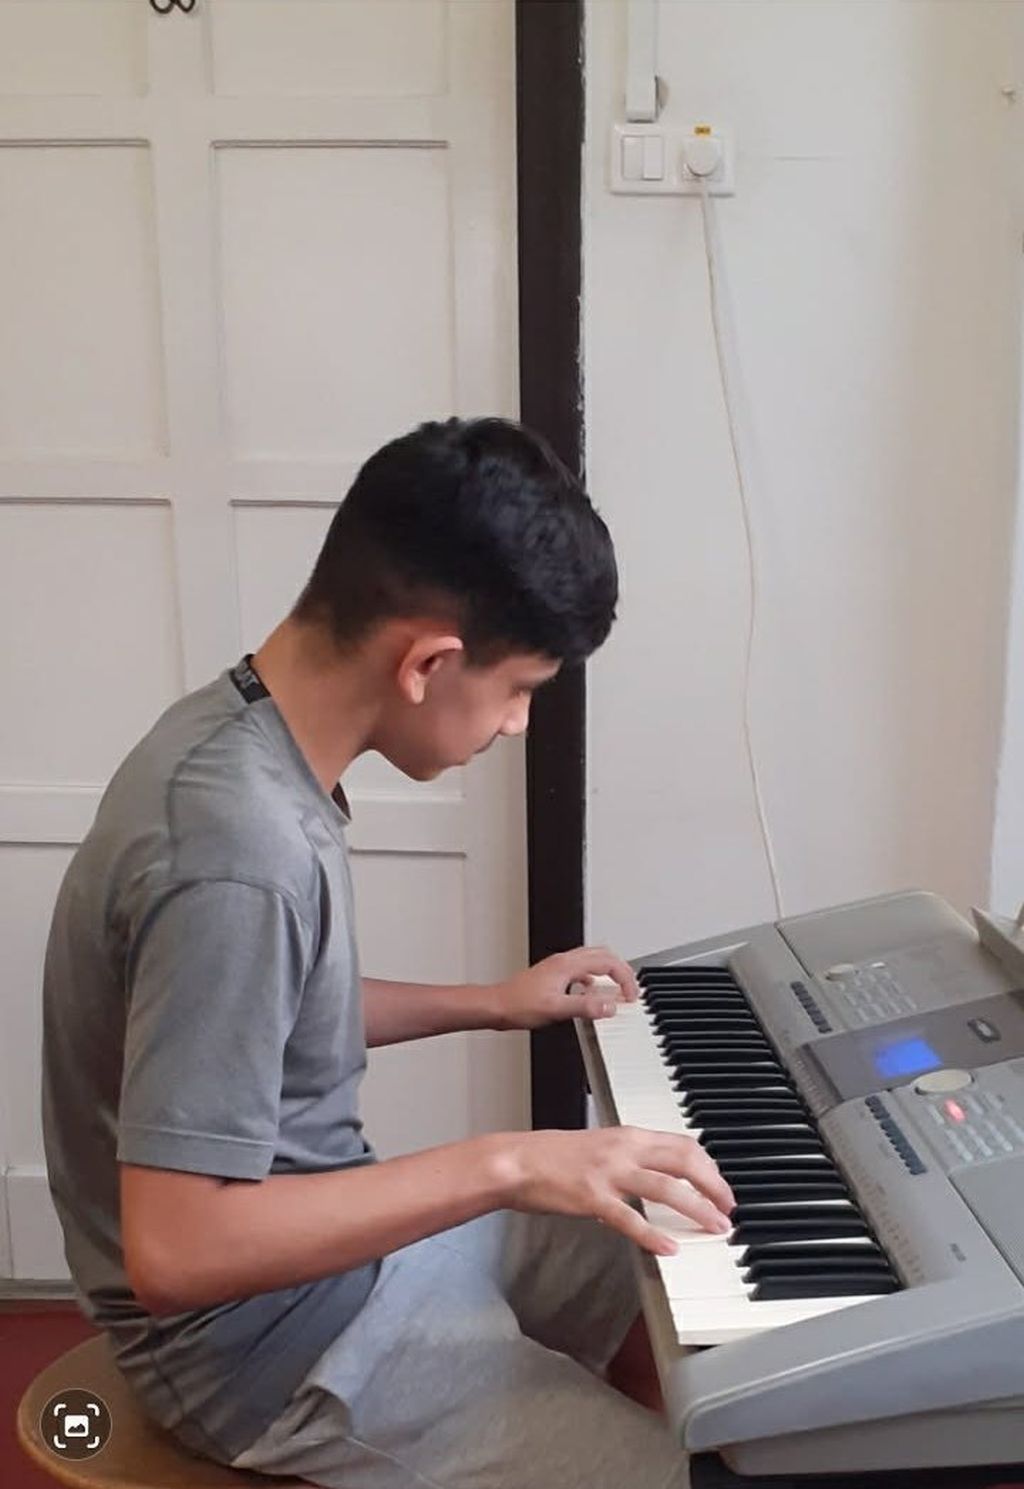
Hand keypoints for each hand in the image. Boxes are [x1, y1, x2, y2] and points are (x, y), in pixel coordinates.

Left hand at [492, 946, 638, 1030]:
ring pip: (592, 961)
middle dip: (621, 970)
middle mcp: (563, 962)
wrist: (496, 1006)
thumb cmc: (518, 1004)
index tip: (631, 994)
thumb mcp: (556, 1009)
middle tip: (630, 988)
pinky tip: (591, 995)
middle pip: (603, 955)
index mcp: (567, 965)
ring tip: (616, 990)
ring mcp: (558, 967)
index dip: (625, 977)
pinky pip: (581, 971)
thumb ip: (585, 1006)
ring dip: (608, 973)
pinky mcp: (553, 976)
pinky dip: (594, 979)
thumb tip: (609, 1005)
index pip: (607, 962)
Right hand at [497, 1127, 734, 1254]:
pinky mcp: (591, 1197)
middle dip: (713, 1185)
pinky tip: (668, 1249)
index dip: (709, 1167)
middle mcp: (623, 1149)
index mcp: (628, 1136)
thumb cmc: (553, 1156)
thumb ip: (631, 1156)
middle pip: (684, 1161)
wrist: (516, 1161)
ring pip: (666, 1188)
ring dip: (697, 1209)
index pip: (683, 1144)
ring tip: (715, 1226)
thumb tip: (661, 1172)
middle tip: (728, 1208)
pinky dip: (652, 1235)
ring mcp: (608, 1173)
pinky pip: (629, 1218)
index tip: (720, 1187)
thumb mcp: (600, 1145)